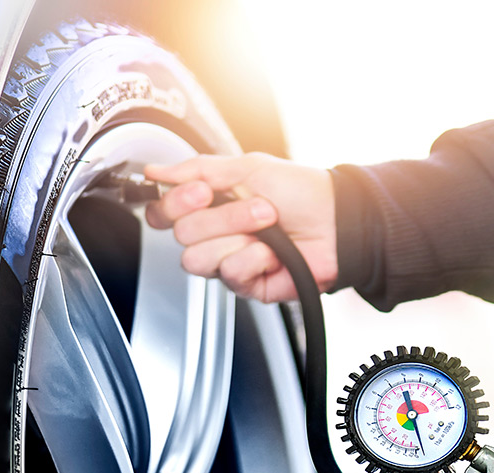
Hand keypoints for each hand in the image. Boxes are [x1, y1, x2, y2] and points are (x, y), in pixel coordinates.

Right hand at [144, 153, 336, 302]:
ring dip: (238, 236)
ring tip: (268, 228)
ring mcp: (229, 261)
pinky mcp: (247, 284)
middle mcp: (214, 235)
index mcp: (208, 206)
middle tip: (258, 206)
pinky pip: (230, 274)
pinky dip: (254, 259)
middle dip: (222, 216)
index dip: (174, 203)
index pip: (163, 213)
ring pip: (198, 258)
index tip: (202, 191)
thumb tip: (156, 170)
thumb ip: (198, 169)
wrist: (337, 220)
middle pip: (182, 234)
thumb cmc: (301, 192)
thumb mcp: (249, 167)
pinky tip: (272, 253)